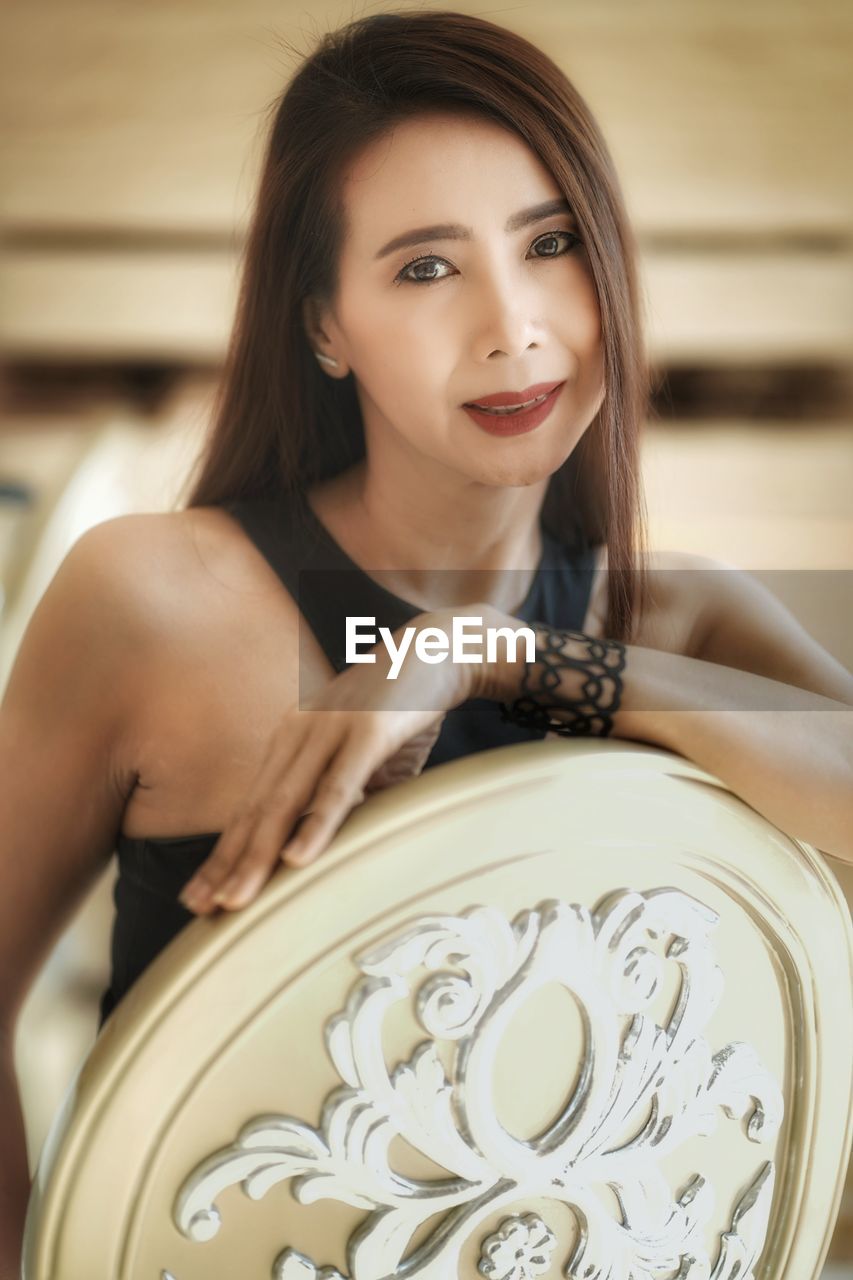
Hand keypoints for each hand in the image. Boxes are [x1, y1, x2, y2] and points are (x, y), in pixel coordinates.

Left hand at [177, 609, 480, 913]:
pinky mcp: (366, 732)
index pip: (251, 806)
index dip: (223, 853)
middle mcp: (299, 734)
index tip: (198, 896)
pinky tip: (298, 859)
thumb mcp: (360, 759)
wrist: (437, 650)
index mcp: (292, 739)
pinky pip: (337, 787)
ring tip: (236, 900)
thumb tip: (331, 845)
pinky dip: (316, 825)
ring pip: (286, 803)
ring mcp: (330, 730)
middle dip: (226, 864)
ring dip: (258, 856)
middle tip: (199, 910)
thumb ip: (341, 797)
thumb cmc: (399, 709)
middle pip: (256, 810)